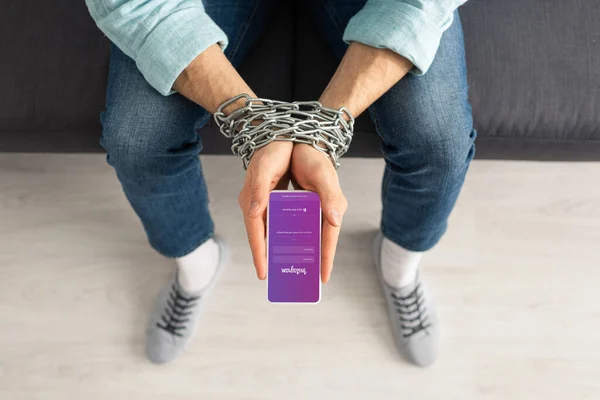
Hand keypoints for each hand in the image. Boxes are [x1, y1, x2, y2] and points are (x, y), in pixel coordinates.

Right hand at [239, 141, 292, 279]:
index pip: (255, 233)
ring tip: (286, 265)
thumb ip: (260, 191)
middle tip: (277, 277)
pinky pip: (275, 221)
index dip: (259, 254)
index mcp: (252, 200)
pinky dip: (281, 233)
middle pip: (260, 236)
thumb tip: (254, 214)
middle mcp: (255, 204)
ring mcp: (262, 202)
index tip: (263, 274)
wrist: (275, 132)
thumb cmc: (272, 149)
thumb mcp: (266, 169)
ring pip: (268, 231)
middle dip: (267, 257)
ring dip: (274, 247)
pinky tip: (293, 241)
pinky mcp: (270, 198)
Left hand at [290, 144, 347, 282]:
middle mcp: (322, 210)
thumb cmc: (314, 157)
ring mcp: (311, 208)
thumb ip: (329, 198)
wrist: (301, 141)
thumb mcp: (323, 175)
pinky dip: (287, 236)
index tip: (323, 278)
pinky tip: (277, 245)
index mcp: (331, 207)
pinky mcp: (300, 204)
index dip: (326, 258)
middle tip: (303, 280)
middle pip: (317, 241)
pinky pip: (294, 225)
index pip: (329, 237)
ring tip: (287, 269)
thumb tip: (334, 222)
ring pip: (305, 235)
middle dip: (311, 261)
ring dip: (298, 251)